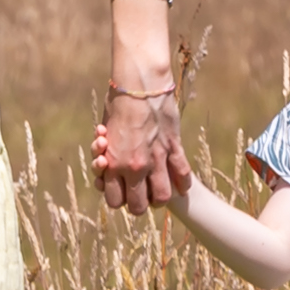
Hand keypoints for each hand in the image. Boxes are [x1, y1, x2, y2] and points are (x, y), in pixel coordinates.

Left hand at [88, 81, 185, 210]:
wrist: (139, 82)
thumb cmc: (118, 103)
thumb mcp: (106, 133)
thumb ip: (110, 154)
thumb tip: (110, 166)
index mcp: (114, 163)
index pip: (115, 201)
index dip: (119, 199)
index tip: (123, 193)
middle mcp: (135, 166)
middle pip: (138, 207)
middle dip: (139, 204)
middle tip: (141, 195)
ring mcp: (156, 158)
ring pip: (163, 197)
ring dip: (161, 197)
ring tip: (160, 190)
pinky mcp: (173, 147)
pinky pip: (182, 175)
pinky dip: (182, 182)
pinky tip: (180, 182)